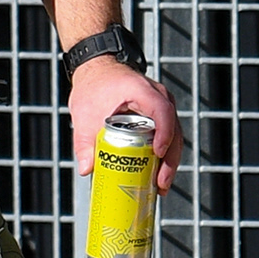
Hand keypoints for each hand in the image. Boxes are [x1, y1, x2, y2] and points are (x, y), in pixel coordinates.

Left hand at [67, 62, 182, 197]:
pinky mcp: (159, 115)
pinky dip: (164, 154)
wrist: (97, 71)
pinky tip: (157, 175)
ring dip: (170, 161)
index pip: (162, 111)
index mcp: (142, 91)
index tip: (158, 154)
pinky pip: (167, 135)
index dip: (164, 134)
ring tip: (160, 186)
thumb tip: (87, 169)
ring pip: (174, 135)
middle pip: (174, 129)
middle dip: (170, 159)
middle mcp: (159, 96)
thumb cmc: (92, 87)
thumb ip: (84, 142)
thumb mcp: (84, 114)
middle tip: (161, 183)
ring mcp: (162, 105)